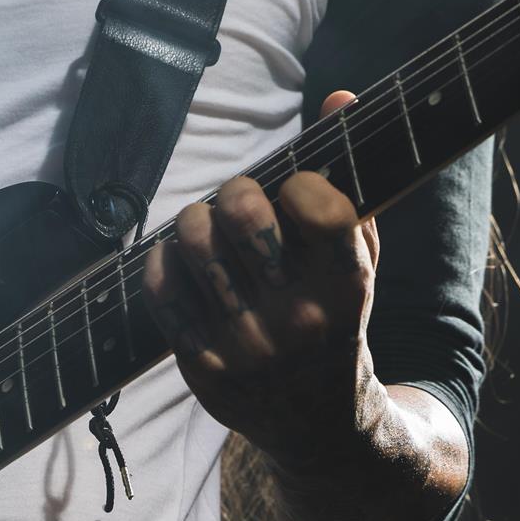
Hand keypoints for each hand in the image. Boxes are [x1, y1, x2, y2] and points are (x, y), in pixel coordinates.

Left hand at [144, 91, 385, 462]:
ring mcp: (246, 346)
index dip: (295, 182)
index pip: (314, 199)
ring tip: (204, 227)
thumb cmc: (337, 320)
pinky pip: (161, 293)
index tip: (293, 192)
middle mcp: (298, 316)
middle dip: (233, 192)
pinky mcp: (203, 369)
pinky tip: (177, 262)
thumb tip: (338, 97)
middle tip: (236, 201)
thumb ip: (348, 183)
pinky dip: (162, 265)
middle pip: (241, 211)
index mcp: (346, 283)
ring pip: (193, 245)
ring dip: (192, 222)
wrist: (322, 423)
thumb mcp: (358, 259)